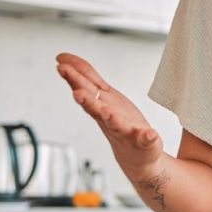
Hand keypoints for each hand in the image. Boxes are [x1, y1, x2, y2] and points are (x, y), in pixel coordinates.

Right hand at [56, 53, 162, 178]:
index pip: (84, 87)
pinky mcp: (143, 141)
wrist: (136, 154)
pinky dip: (147, 137)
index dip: (73, 76)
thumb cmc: (118, 121)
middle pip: (94, 106)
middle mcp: (109, 117)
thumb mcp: (102, 94)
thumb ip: (86, 77)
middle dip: (86, 100)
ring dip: (110, 117)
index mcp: (101, 103)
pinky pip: (145, 139)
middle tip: (77, 93)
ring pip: (114, 123)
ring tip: (106, 112)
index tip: (61, 64)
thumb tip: (63, 58)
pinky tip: (150, 134)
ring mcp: (126, 129)